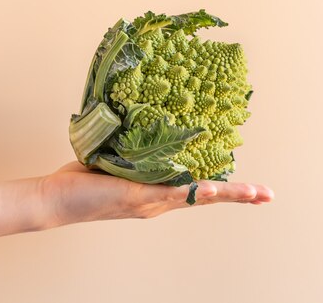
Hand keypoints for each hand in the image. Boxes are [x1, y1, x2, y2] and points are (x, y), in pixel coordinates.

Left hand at [40, 161, 273, 226]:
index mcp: (157, 192)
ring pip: (197, 198)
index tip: (249, 187)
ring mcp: (150, 202)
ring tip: (255, 193)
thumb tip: (144, 120)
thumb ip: (134, 148)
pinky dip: (194, 192)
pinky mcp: (137, 197)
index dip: (223, 187)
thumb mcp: (116, 159)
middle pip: (206, 198)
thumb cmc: (83, 180)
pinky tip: (212, 189)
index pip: (197, 190)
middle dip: (239, 195)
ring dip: (228, 194)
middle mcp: (159, 201)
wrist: (56, 200)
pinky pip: (171, 194)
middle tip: (267, 195)